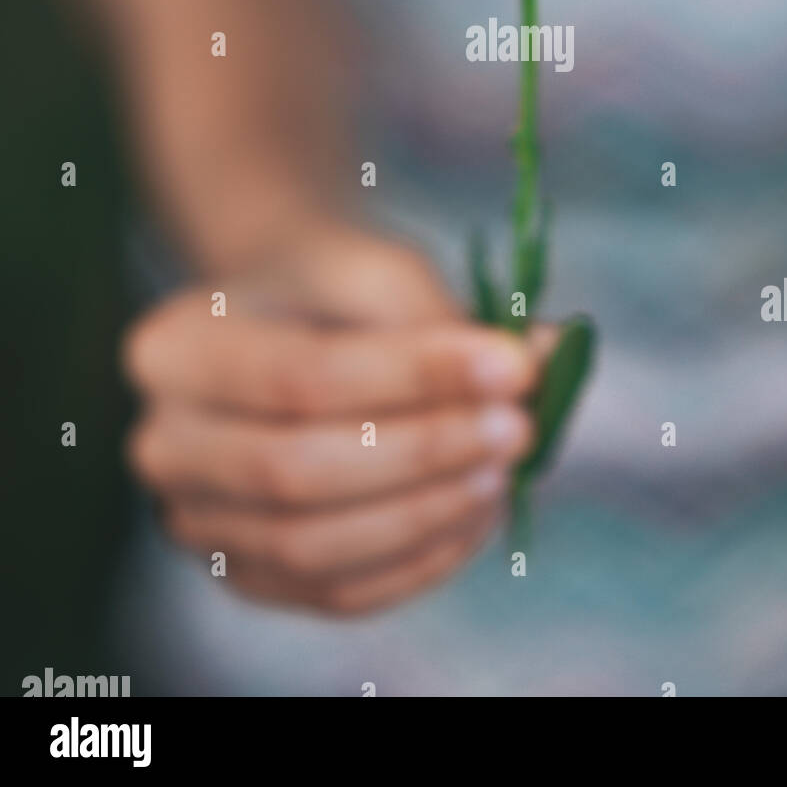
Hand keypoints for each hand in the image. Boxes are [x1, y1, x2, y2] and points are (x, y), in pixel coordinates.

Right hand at [123, 226, 536, 614]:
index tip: (513, 364)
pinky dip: (419, 561)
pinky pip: (336, 594)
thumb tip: (546, 360)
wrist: (285, 328)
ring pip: (314, 547)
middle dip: (424, 452)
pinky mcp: (247, 577)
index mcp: (173, 348)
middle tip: (518, 423)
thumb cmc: (329, 291)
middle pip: (296, 472)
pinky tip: (478, 512)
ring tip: (505, 466)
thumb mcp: (372, 268)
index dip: (415, 377)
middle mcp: (164, 445)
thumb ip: (444, 314)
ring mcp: (196, 523)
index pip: (300, 377)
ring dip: (428, 512)